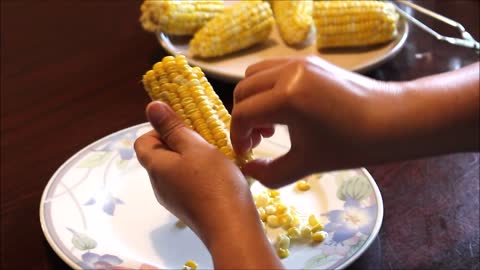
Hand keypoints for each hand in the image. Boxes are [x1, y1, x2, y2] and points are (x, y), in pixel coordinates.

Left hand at [134, 101, 282, 268]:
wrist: (231, 227)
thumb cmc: (214, 183)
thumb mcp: (195, 147)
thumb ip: (173, 127)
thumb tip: (151, 107)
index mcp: (156, 167)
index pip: (143, 141)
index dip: (160, 130)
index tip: (184, 129)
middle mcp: (159, 185)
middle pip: (160, 155)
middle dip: (181, 144)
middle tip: (204, 142)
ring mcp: (173, 200)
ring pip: (176, 169)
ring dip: (192, 159)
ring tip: (215, 158)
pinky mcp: (188, 209)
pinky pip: (187, 184)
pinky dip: (199, 175)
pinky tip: (219, 176)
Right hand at [231, 56, 402, 186]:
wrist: (391, 121)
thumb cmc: (352, 145)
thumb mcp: (306, 164)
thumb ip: (270, 173)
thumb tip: (249, 170)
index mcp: (287, 98)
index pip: (244, 113)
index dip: (238, 135)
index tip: (246, 152)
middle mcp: (289, 73)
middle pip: (243, 91)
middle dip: (243, 117)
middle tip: (256, 140)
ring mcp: (299, 62)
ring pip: (255, 75)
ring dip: (253, 99)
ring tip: (270, 123)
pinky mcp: (310, 61)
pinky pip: (274, 69)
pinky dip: (267, 88)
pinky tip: (284, 109)